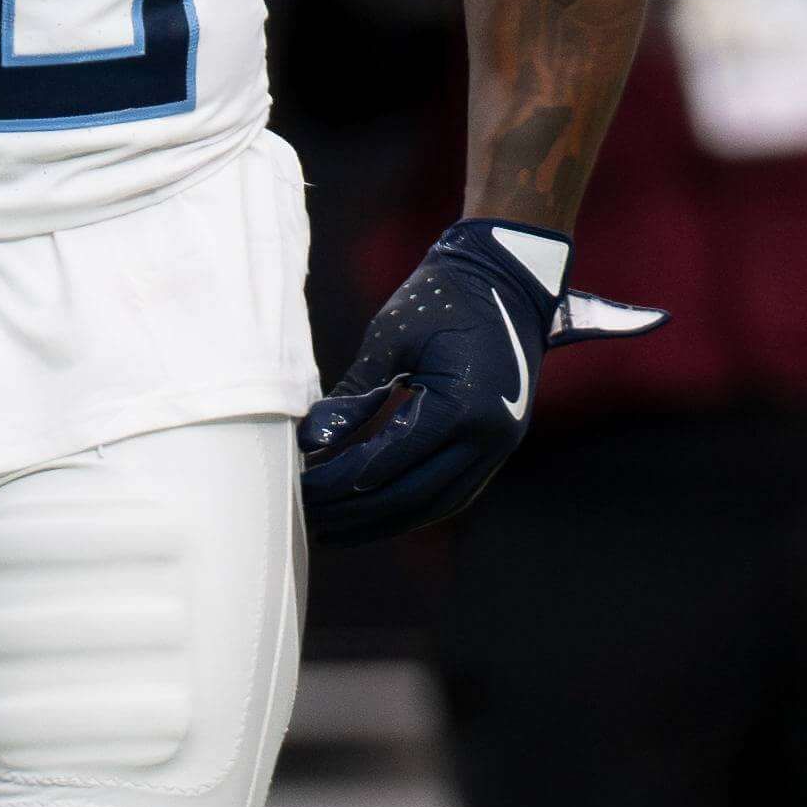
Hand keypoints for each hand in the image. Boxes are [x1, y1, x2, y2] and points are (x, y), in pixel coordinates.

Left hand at [299, 219, 636, 543]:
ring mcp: (499, 446)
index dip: (337, 482)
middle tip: (307, 517)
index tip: (298, 488)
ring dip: (383, 523)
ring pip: (434, 506)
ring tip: (335, 531)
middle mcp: (488, 438)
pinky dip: (412, 507)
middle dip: (354, 513)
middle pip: (409, 498)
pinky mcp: (496, 445)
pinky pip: (452, 492)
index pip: (386, 464)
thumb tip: (311, 443)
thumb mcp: (389, 340)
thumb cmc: (444, 297)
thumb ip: (353, 396)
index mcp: (462, 408)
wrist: (508, 275)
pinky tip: (376, 513)